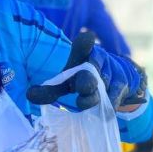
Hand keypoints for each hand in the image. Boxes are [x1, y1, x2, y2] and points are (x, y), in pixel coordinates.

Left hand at [27, 32, 145, 110]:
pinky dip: (110, 105)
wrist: (117, 80)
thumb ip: (49, 89)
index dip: (85, 43)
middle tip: (82, 89)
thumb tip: (29, 95)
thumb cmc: (84, 79)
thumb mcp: (66, 83)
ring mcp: (112, 71)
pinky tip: (104, 114)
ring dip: (95, 96)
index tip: (88, 37)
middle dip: (88, 81)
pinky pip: (116, 95)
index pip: (84, 46)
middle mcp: (99, 60)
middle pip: (93, 70)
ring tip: (83, 104)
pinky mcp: (123, 83)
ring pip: (104, 84)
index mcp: (82, 56)